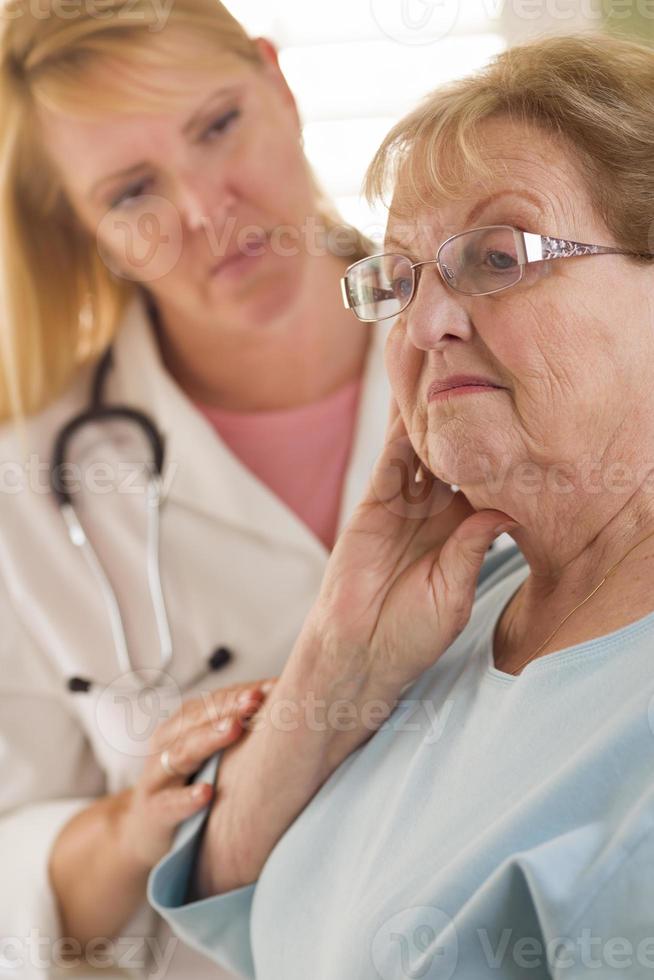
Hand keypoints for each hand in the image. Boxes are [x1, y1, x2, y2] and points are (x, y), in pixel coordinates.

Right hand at [116, 678, 276, 869]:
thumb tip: (289, 705)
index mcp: (183, 724)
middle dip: (228, 706)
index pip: (214, 701)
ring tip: (235, 729)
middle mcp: (166, 743)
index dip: (242, 692)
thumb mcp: (209, 754)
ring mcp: (156, 777)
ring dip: (209, 739)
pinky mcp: (153, 812)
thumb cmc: (189, 783)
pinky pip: (169, 804)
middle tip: (257, 698)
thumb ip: (237, 730)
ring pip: (182, 752)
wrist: (144, 831)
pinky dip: (187, 798)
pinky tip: (207, 793)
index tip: (274, 685)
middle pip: (198, 718)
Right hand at [303, 401, 515, 697]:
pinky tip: (411, 397)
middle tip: (487, 376)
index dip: (505, 453)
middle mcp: (439, 510)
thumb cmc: (413, 632)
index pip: (490, 480)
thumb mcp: (453, 593)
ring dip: (434, 413)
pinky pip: (391, 458)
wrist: (360, 648)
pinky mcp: (375, 500)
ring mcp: (407, 502)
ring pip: (425, 447)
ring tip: (449, 371)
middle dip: (471, 420)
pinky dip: (399, 428)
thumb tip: (509, 512)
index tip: (527, 422)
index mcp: (466, 531)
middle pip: (459, 453)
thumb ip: (473, 549)